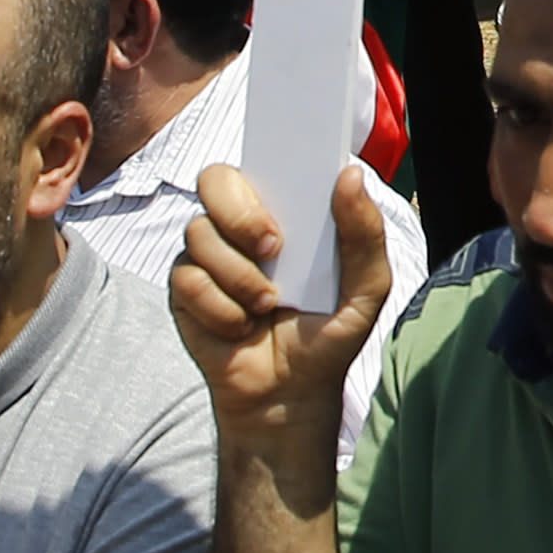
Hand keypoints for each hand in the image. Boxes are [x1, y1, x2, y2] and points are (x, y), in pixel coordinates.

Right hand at [170, 162, 393, 446]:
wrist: (291, 395)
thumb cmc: (329, 336)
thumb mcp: (366, 289)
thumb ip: (363, 233)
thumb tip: (349, 174)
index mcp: (284, 213)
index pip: (260, 162)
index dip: (262, 156)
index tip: (284, 173)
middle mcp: (239, 226)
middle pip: (214, 180)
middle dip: (241, 213)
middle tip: (273, 248)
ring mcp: (208, 256)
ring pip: (200, 234)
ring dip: (239, 276)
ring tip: (268, 306)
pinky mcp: (185, 291)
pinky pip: (188, 281)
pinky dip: (221, 309)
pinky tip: (242, 327)